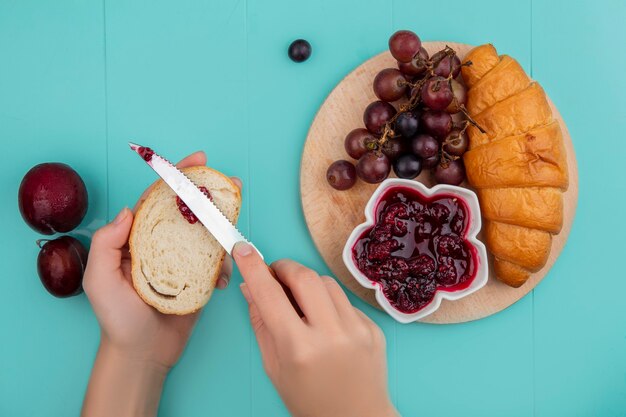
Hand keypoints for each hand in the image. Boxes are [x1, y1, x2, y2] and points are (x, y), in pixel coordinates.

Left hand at [82, 151, 240, 416]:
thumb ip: (107, 244)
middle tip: (229, 181)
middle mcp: (161, 245)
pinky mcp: (199, 279)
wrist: (142, 354)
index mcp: (137, 240)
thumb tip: (127, 210)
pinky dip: (226, 262)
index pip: (157, 201)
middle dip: (208, 192)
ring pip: (206, 233)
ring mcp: (182, 261)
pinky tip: (226, 272)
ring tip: (237, 219)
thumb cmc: (117, 319)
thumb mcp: (100, 281)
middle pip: (187, 211)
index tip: (197, 161)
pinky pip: (217, 262)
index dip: (176, 178)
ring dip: (223, 223)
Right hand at [233, 242, 397, 416]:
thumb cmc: (311, 401)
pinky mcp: (373, 328)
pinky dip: (329, 304)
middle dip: (284, 268)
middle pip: (304, 276)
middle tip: (274, 274)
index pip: (270, 295)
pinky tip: (325, 323)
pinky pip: (345, 301)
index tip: (244, 249)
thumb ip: (262, 324)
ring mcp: (358, 329)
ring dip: (307, 283)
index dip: (253, 267)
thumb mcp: (275, 368)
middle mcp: (331, 334)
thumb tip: (250, 288)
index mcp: (299, 348)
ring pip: (327, 283)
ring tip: (300, 303)